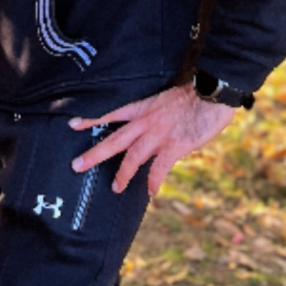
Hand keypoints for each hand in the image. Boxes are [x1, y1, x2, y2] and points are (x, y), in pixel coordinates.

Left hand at [69, 82, 235, 195]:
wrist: (212, 92)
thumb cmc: (196, 92)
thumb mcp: (169, 97)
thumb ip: (158, 111)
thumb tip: (157, 124)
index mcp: (144, 107)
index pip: (112, 113)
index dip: (92, 119)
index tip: (73, 124)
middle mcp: (146, 122)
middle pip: (115, 140)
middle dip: (95, 154)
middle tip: (76, 165)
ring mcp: (159, 135)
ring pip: (133, 158)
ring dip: (122, 174)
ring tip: (115, 187)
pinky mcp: (174, 146)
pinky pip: (159, 169)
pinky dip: (153, 182)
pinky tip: (151, 193)